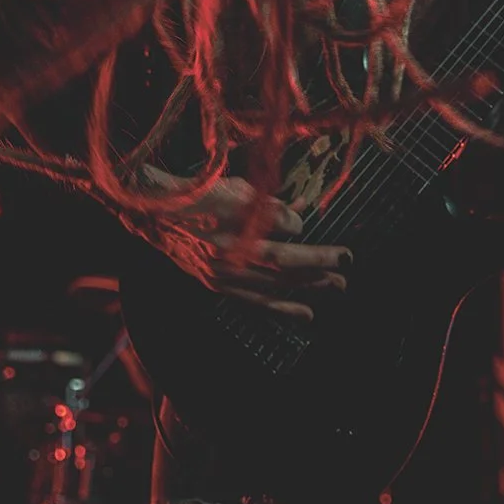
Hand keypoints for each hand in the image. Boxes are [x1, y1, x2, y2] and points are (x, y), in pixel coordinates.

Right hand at [148, 174, 350, 321]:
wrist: (155, 214)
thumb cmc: (198, 195)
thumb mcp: (236, 188)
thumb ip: (269, 206)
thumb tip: (298, 221)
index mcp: (233, 228)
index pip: (283, 237)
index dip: (305, 236)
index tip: (310, 228)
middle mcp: (231, 256)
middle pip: (284, 266)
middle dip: (319, 266)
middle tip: (347, 265)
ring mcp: (224, 275)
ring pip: (274, 288)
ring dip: (309, 289)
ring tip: (338, 288)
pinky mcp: (217, 286)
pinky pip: (256, 302)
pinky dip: (283, 309)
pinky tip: (305, 314)